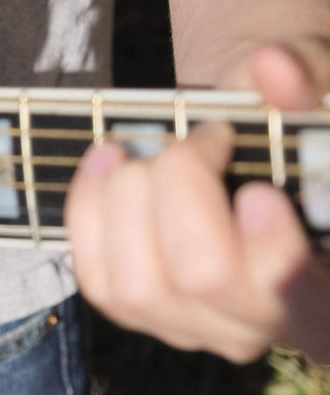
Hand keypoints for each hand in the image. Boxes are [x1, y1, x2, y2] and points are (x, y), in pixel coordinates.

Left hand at [66, 42, 329, 362]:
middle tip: (199, 140)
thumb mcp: (309, 96)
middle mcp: (262, 325)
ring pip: (137, 283)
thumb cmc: (285, 130)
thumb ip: (301, 82)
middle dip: (182, 183)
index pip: (292, 292)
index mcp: (324, 287)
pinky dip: (88, 207)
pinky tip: (107, 159)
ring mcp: (193, 328)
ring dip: (128, 196)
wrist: (240, 152)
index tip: (258, 188)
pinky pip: (95, 277)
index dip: (272, 247)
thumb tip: (272, 66)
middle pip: (202, 276)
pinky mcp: (137, 310)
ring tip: (146, 150)